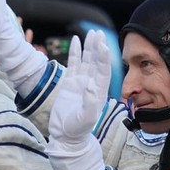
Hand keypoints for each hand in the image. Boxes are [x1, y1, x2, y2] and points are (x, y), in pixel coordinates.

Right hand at [46, 30, 110, 169]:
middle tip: (98, 33)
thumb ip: (89, 103)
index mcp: (99, 92)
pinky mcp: (69, 84)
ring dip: (88, 47)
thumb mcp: (86, 118)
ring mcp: (80, 83)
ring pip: (86, 61)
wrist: (66, 136)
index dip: (103, 58)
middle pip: (96, 62)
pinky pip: (73, 64)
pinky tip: (76, 40)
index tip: (103, 45)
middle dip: (98, 48)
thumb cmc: (77, 130)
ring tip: (90, 33)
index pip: (103, 71)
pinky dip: (75, 53)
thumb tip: (90, 85)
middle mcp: (92, 85)